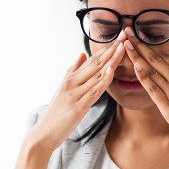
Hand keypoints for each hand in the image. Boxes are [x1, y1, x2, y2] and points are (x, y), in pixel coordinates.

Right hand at [28, 31, 127, 153]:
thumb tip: (81, 54)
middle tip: (125, 34)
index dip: (106, 48)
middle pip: (95, 63)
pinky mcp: (78, 107)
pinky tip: (112, 71)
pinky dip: (103, 80)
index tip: (119, 37)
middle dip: (111, 49)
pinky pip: (93, 91)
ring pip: (96, 74)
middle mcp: (72, 83)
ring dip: (111, 60)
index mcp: (70, 78)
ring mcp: (75, 94)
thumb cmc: (56, 114)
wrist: (43, 134)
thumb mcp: (63, 89)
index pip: (91, 60)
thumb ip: (72, 71)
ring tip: (123, 47)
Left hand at [122, 27, 168, 150]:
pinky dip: (144, 78)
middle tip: (127, 33)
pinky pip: (153, 91)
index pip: (166, 57)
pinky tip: (135, 67)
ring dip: (137, 58)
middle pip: (156, 60)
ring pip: (152, 73)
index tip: (138, 36)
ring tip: (125, 45)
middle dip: (139, 46)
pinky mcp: (168, 109)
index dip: (150, 45)